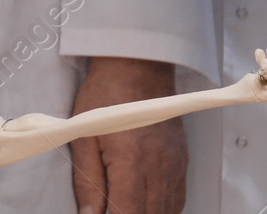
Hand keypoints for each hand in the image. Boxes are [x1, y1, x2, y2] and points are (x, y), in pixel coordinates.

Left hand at [70, 57, 185, 213]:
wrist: (137, 68)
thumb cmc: (106, 95)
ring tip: (125, 206)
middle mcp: (159, 167)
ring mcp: (175, 166)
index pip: (129, 212)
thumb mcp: (84, 135)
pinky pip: (178, 199)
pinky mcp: (182, 163)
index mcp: (131, 161)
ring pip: (168, 211)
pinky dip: (163, 208)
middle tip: (111, 209)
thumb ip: (88, 180)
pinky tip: (146, 205)